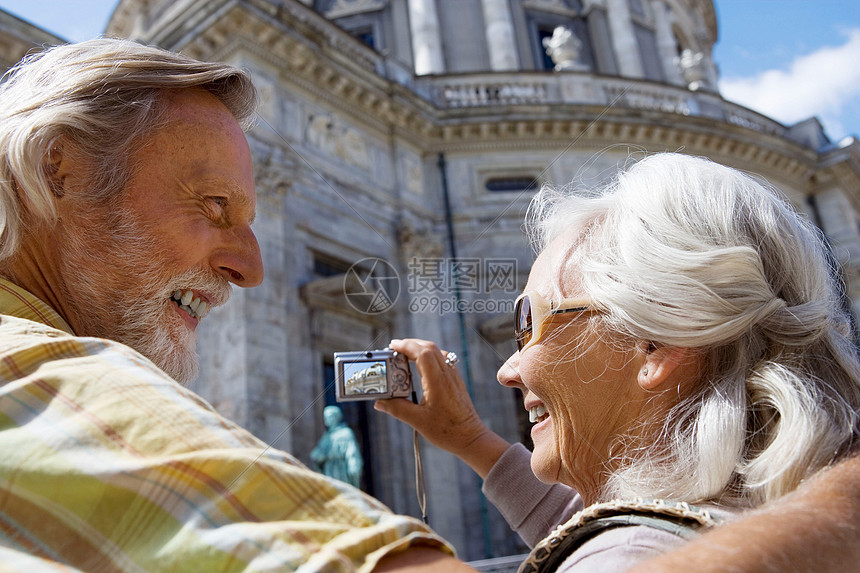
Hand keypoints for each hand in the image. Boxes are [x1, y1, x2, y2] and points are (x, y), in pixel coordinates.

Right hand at [374, 338, 510, 477]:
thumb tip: (380, 403)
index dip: (406, 346)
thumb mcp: (417, 421)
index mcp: (437, 381)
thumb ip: (396, 409)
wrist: (470, 438)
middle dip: (411, 344)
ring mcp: (453, 377)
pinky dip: (430, 356)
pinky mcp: (456, 382)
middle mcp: (447, 375)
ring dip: (421, 348)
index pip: (422, 353)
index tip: (393, 345)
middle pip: (430, 348)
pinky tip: (423, 365)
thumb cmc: (448, 431)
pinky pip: (443, 360)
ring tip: (406, 354)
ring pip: (437, 352)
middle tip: (395, 348)